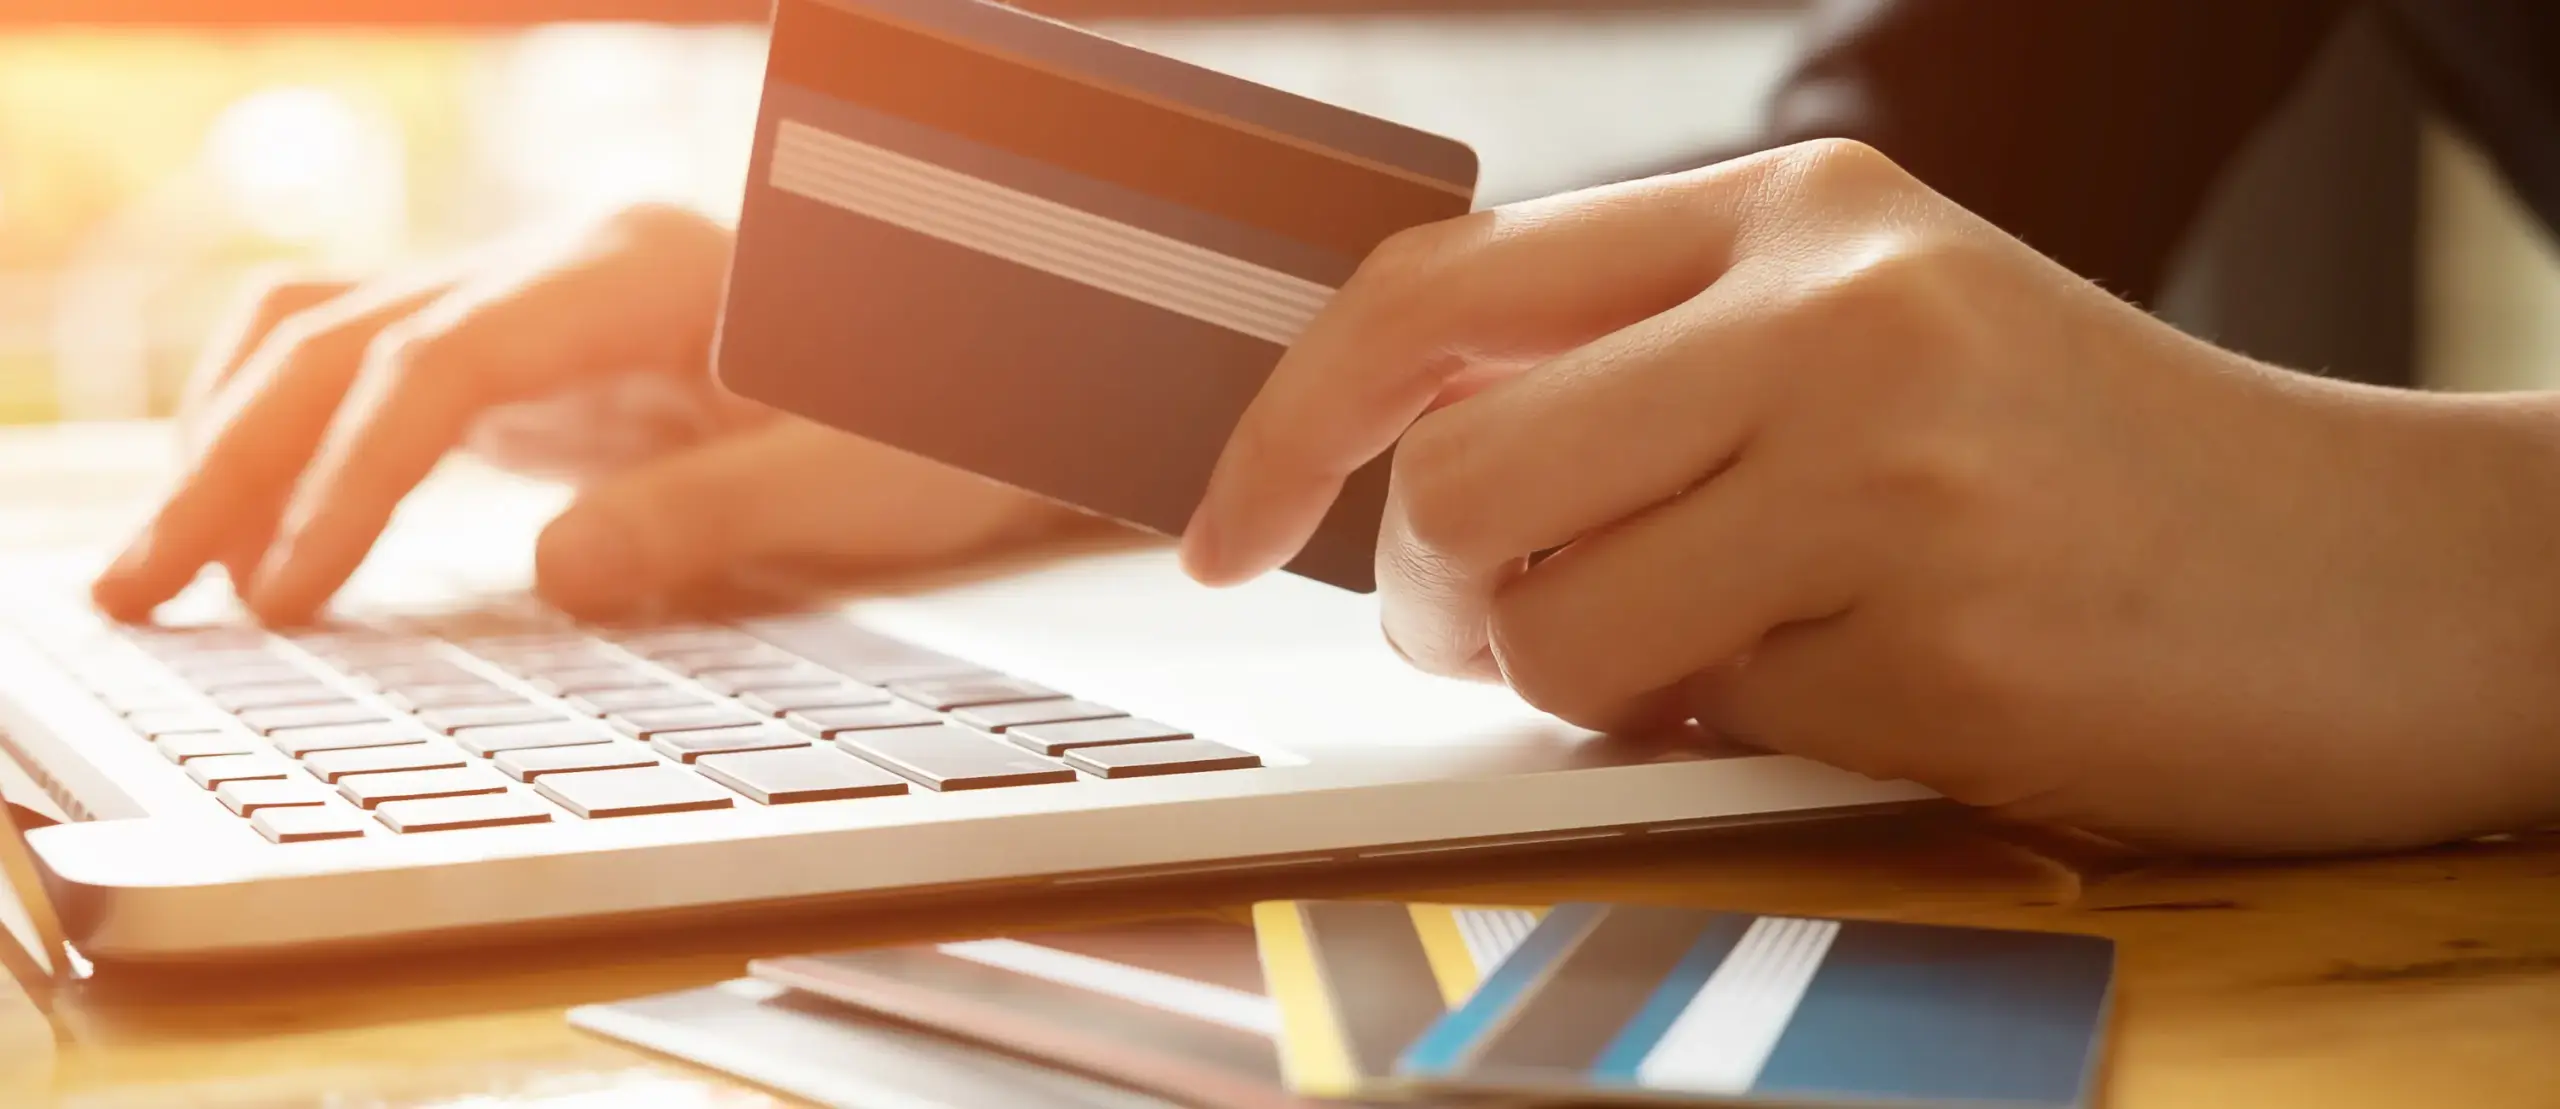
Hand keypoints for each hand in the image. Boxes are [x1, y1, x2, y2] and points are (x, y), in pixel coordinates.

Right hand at [94, 204, 1103, 624]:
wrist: (993, 363)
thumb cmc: (945, 417)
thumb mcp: (854, 479)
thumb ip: (709, 515)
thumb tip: (555, 569)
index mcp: (642, 270)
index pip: (442, 364)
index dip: (349, 480)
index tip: (287, 595)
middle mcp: (571, 257)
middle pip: (348, 336)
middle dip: (233, 464)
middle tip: (142, 593)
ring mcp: (544, 289)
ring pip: (332, 331)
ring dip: (232, 440)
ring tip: (161, 567)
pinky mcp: (534, 342)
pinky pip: (370, 354)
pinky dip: (289, 422)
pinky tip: (249, 502)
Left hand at [1182, 139, 2559, 853]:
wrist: (2384, 576)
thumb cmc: (2097, 474)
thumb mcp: (1869, 346)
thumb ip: (1648, 374)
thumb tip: (1402, 464)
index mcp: (1794, 211)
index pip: (1437, 290)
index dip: (1288, 420)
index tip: (1220, 524)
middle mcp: (1828, 304)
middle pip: (1456, 470)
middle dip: (1438, 593)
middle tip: (1512, 629)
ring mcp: (1884, 460)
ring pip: (1544, 614)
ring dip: (1584, 681)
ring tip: (1720, 659)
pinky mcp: (1935, 628)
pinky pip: (1698, 724)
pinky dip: (1735, 737)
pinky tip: (1863, 686)